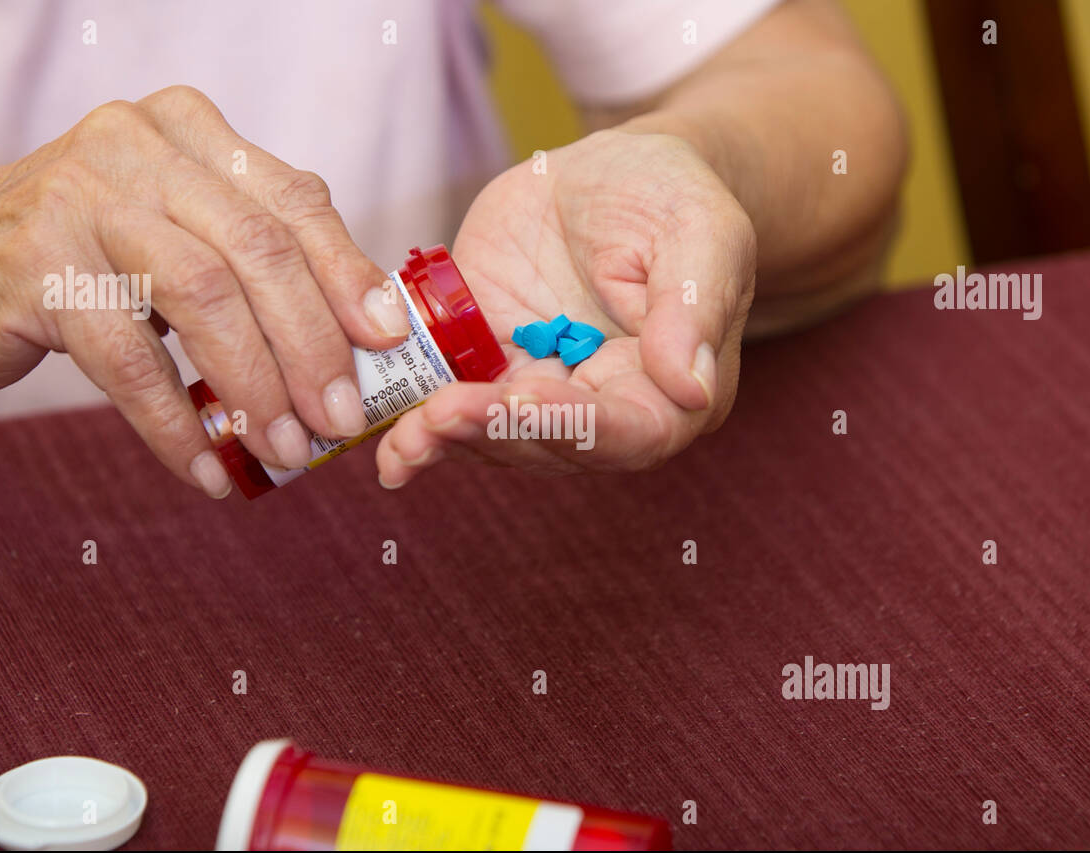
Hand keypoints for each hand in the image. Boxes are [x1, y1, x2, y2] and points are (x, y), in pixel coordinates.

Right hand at [0, 86, 408, 496]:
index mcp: (185, 131)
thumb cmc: (71, 265)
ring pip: (202, 296)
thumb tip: (358, 337)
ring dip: (255, 387)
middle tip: (339, 420)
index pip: (295, 200)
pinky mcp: (33, 266)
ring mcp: (79, 199)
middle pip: (259, 250)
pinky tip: (206, 467)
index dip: (350, 275)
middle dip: (313, 346)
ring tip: (283, 451)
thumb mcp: (166, 235)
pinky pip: (129, 358)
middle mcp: (135, 146)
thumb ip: (247, 261)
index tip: (387, 342)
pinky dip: (173, 424)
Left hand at [375, 129, 756, 486]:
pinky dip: (419, 421)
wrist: (614, 171)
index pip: (626, 431)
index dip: (571, 423)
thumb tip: (692, 389)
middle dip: (493, 433)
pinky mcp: (490, 363)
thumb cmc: (674, 199)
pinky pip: (454, 400)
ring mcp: (542, 389)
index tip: (522, 398)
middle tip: (438, 418)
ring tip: (403, 437)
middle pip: (549, 445)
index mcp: (668, 392)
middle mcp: (604, 407)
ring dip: (447, 440)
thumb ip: (695, 307)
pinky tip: (387, 436)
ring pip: (495, 435)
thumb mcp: (702, 233)